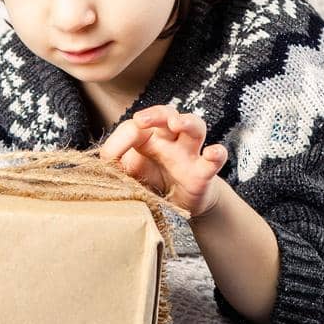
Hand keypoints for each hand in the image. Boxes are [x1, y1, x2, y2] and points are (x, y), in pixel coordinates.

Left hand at [99, 104, 227, 218]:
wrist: (176, 209)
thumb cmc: (150, 183)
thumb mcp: (125, 172)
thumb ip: (113, 160)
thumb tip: (106, 155)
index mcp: (148, 138)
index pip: (136, 127)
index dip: (123, 138)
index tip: (111, 155)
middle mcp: (170, 140)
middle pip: (168, 114)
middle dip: (156, 113)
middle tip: (141, 119)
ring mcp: (188, 154)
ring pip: (195, 127)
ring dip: (187, 121)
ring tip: (176, 123)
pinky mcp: (203, 173)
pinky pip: (214, 160)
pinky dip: (217, 154)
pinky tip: (213, 152)